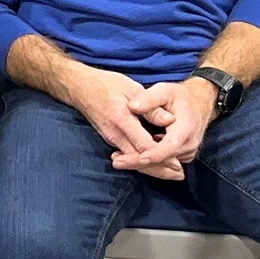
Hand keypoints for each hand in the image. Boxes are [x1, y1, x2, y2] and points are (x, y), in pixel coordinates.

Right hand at [63, 65, 183, 179]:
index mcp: (122, 120)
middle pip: (139, 159)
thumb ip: (150, 108)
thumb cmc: (107, 84)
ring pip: (133, 160)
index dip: (162, 156)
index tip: (178, 163)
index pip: (144, 145)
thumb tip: (170, 120)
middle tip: (180, 174)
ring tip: (172, 173)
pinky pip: (127, 155)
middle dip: (160, 169)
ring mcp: (111, 138)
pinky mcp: (109, 139)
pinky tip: (155, 164)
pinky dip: (142, 162)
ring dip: (153, 169)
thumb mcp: (132, 89)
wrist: (79, 87)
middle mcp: (115, 134)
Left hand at [119, 79, 216, 173]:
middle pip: (164, 160)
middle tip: (117, 161)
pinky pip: (164, 162)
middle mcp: (189, 144)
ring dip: (142, 164)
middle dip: (140, 162)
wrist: (198, 104)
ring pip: (163, 164)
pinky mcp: (182, 156)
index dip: (155, 154)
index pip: (171, 146)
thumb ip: (148, 98)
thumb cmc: (179, 96)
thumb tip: (131, 107)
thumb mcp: (164, 91)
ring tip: (118, 160)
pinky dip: (148, 162)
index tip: (139, 158)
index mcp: (186, 128)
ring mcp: (187, 152)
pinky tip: (128, 157)